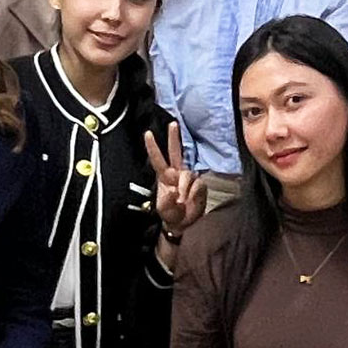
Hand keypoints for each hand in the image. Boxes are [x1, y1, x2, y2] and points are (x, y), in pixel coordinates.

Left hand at [144, 122, 206, 238]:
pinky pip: (198, 185)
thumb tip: (172, 190)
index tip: (148, 133)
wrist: (184, 224)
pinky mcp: (200, 185)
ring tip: (182, 200)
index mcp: (164, 177)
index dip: (152, 147)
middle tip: (173, 123)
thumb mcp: (163, 210)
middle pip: (175, 152)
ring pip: (188, 174)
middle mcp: (177, 173)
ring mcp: (189, 178)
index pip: (157, 159)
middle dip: (174, 137)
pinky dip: (193, 193)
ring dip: (185, 187)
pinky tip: (191, 200)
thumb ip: (165, 201)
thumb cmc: (171, 215)